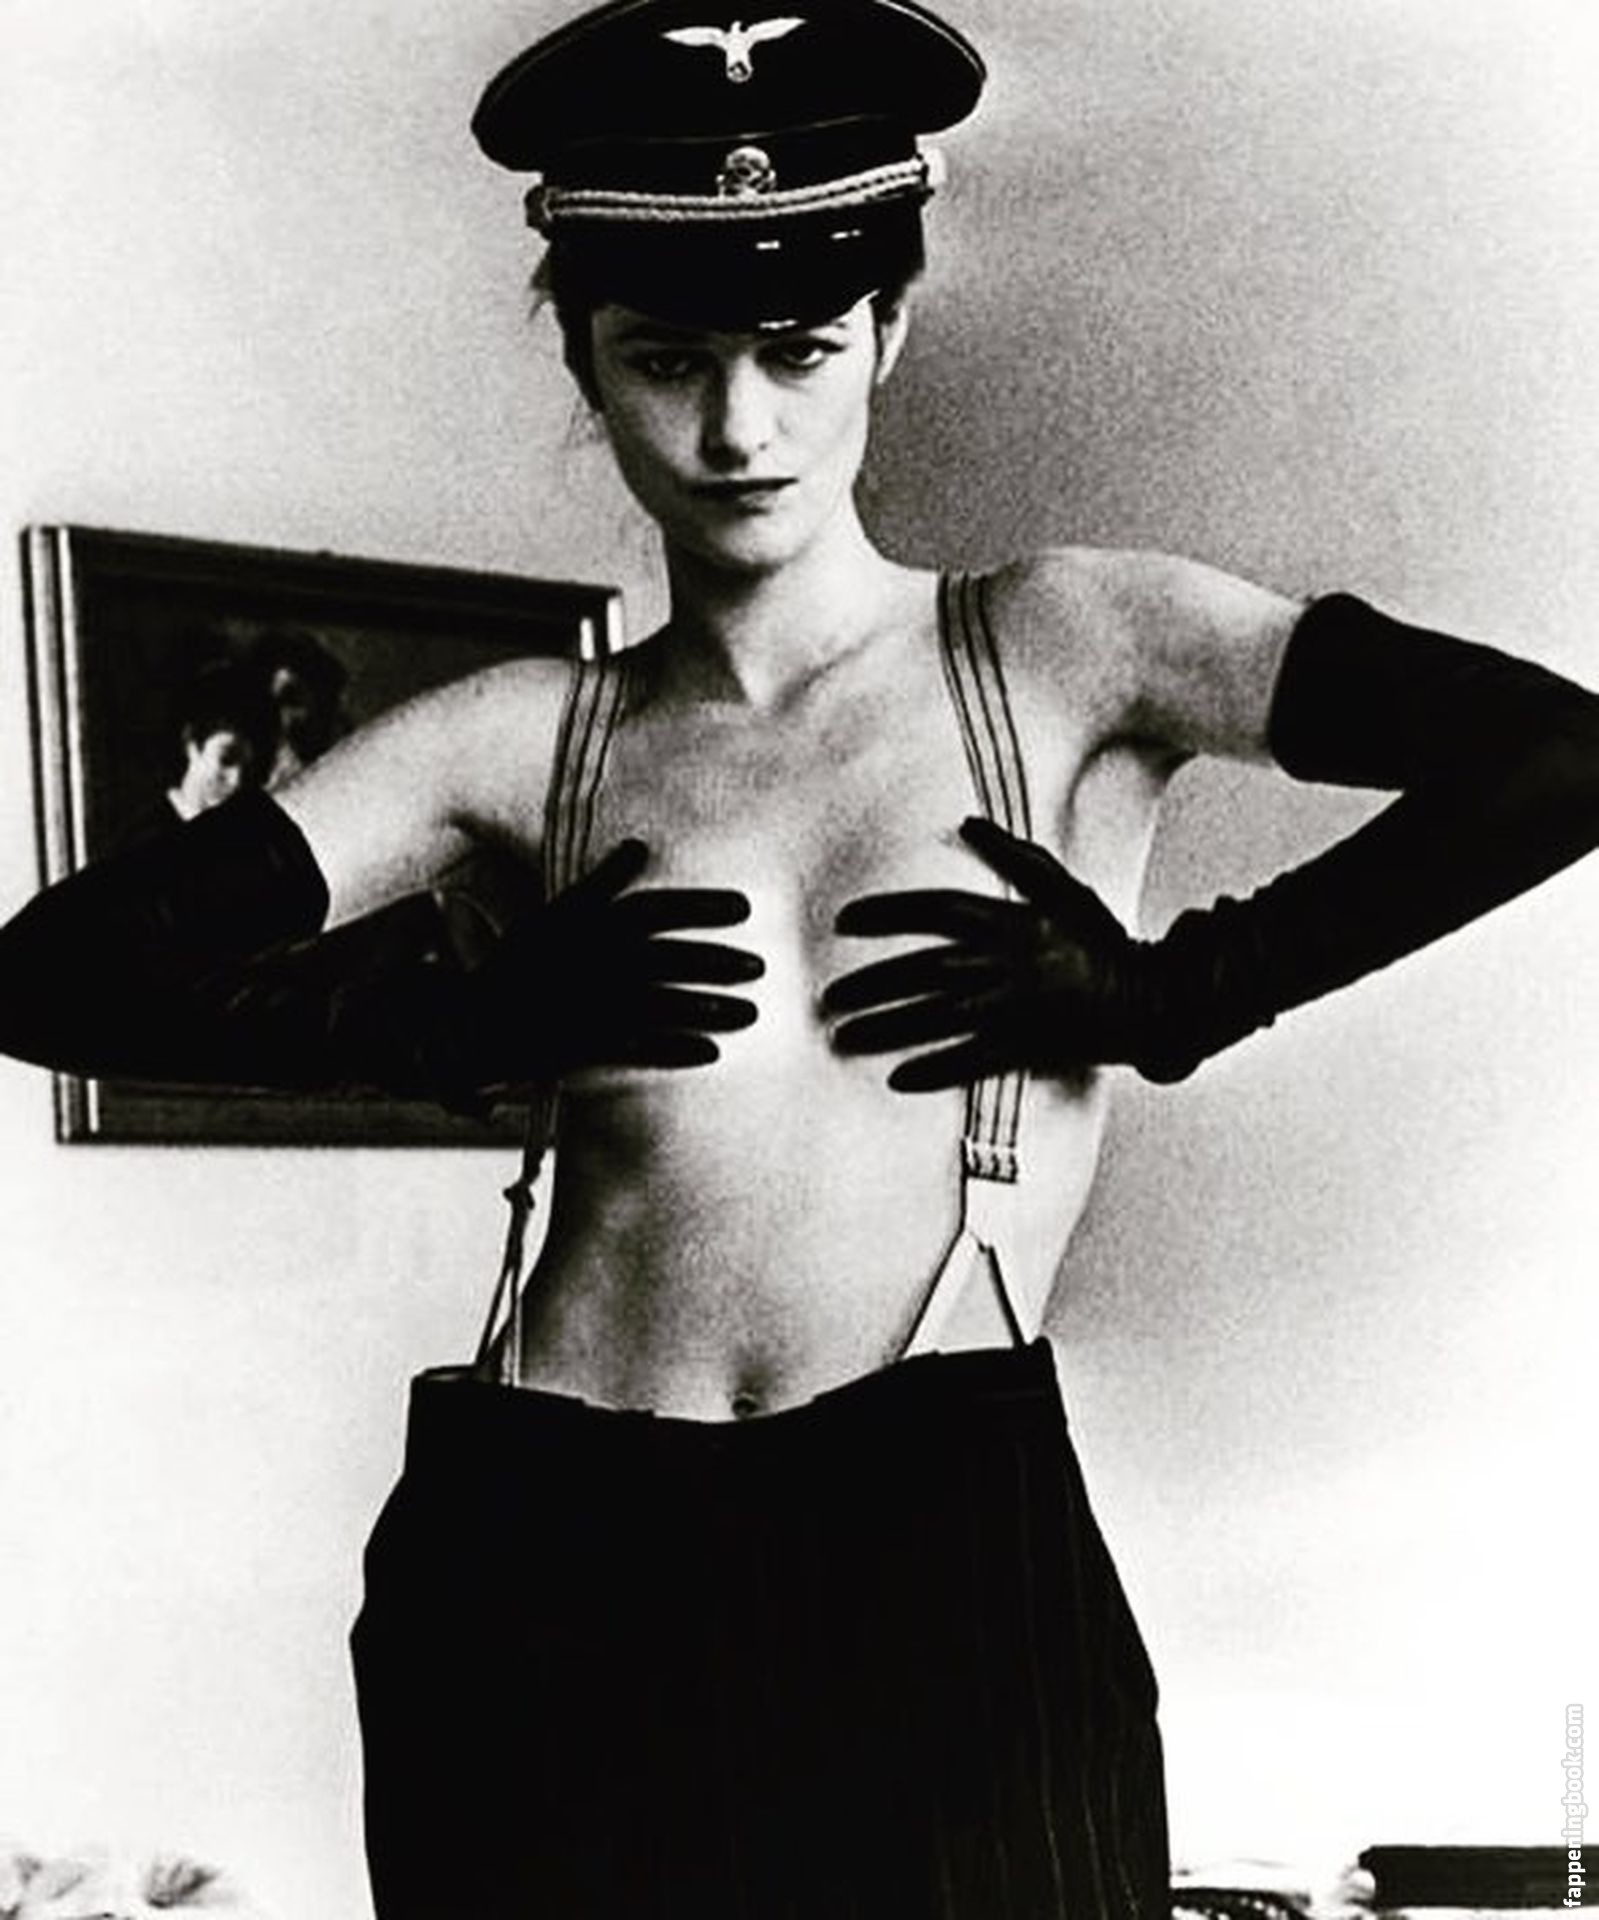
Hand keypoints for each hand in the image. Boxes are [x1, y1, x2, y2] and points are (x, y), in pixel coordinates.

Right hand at [453, 838, 763, 1091]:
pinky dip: (675, 1049)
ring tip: (750, 1013)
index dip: (701, 905)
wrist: (474, 1020)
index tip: (745, 907)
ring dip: (707, 1008)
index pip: (653, 908)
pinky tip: (710, 1052)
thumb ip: (601, 881)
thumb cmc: (522, 960)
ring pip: (659, 1004)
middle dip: (716, 961)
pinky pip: (638, 1047)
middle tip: (759, 966)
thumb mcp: (557, 912)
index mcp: (586, 925)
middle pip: (666, 957)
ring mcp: (587, 1004)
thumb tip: (638, 844)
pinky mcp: (583, 1044)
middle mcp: (591, 962)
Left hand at [822, 817, 1153, 1090]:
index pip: (934, 911)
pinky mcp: (1024, 1046)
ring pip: (933, 1018)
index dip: (887, 914)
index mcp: (1010, 921)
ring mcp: (1013, 1007)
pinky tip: (897, 1077)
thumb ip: (1017, 858)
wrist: (1149, 998)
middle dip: (869, 985)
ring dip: (884, 1028)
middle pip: (920, 971)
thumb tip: (971, 824)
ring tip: (844, 1037)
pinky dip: (932, 1069)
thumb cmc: (1103, 942)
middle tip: (829, 999)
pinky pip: (968, 1061)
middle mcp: (1004, 962)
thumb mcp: (1064, 891)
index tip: (845, 921)